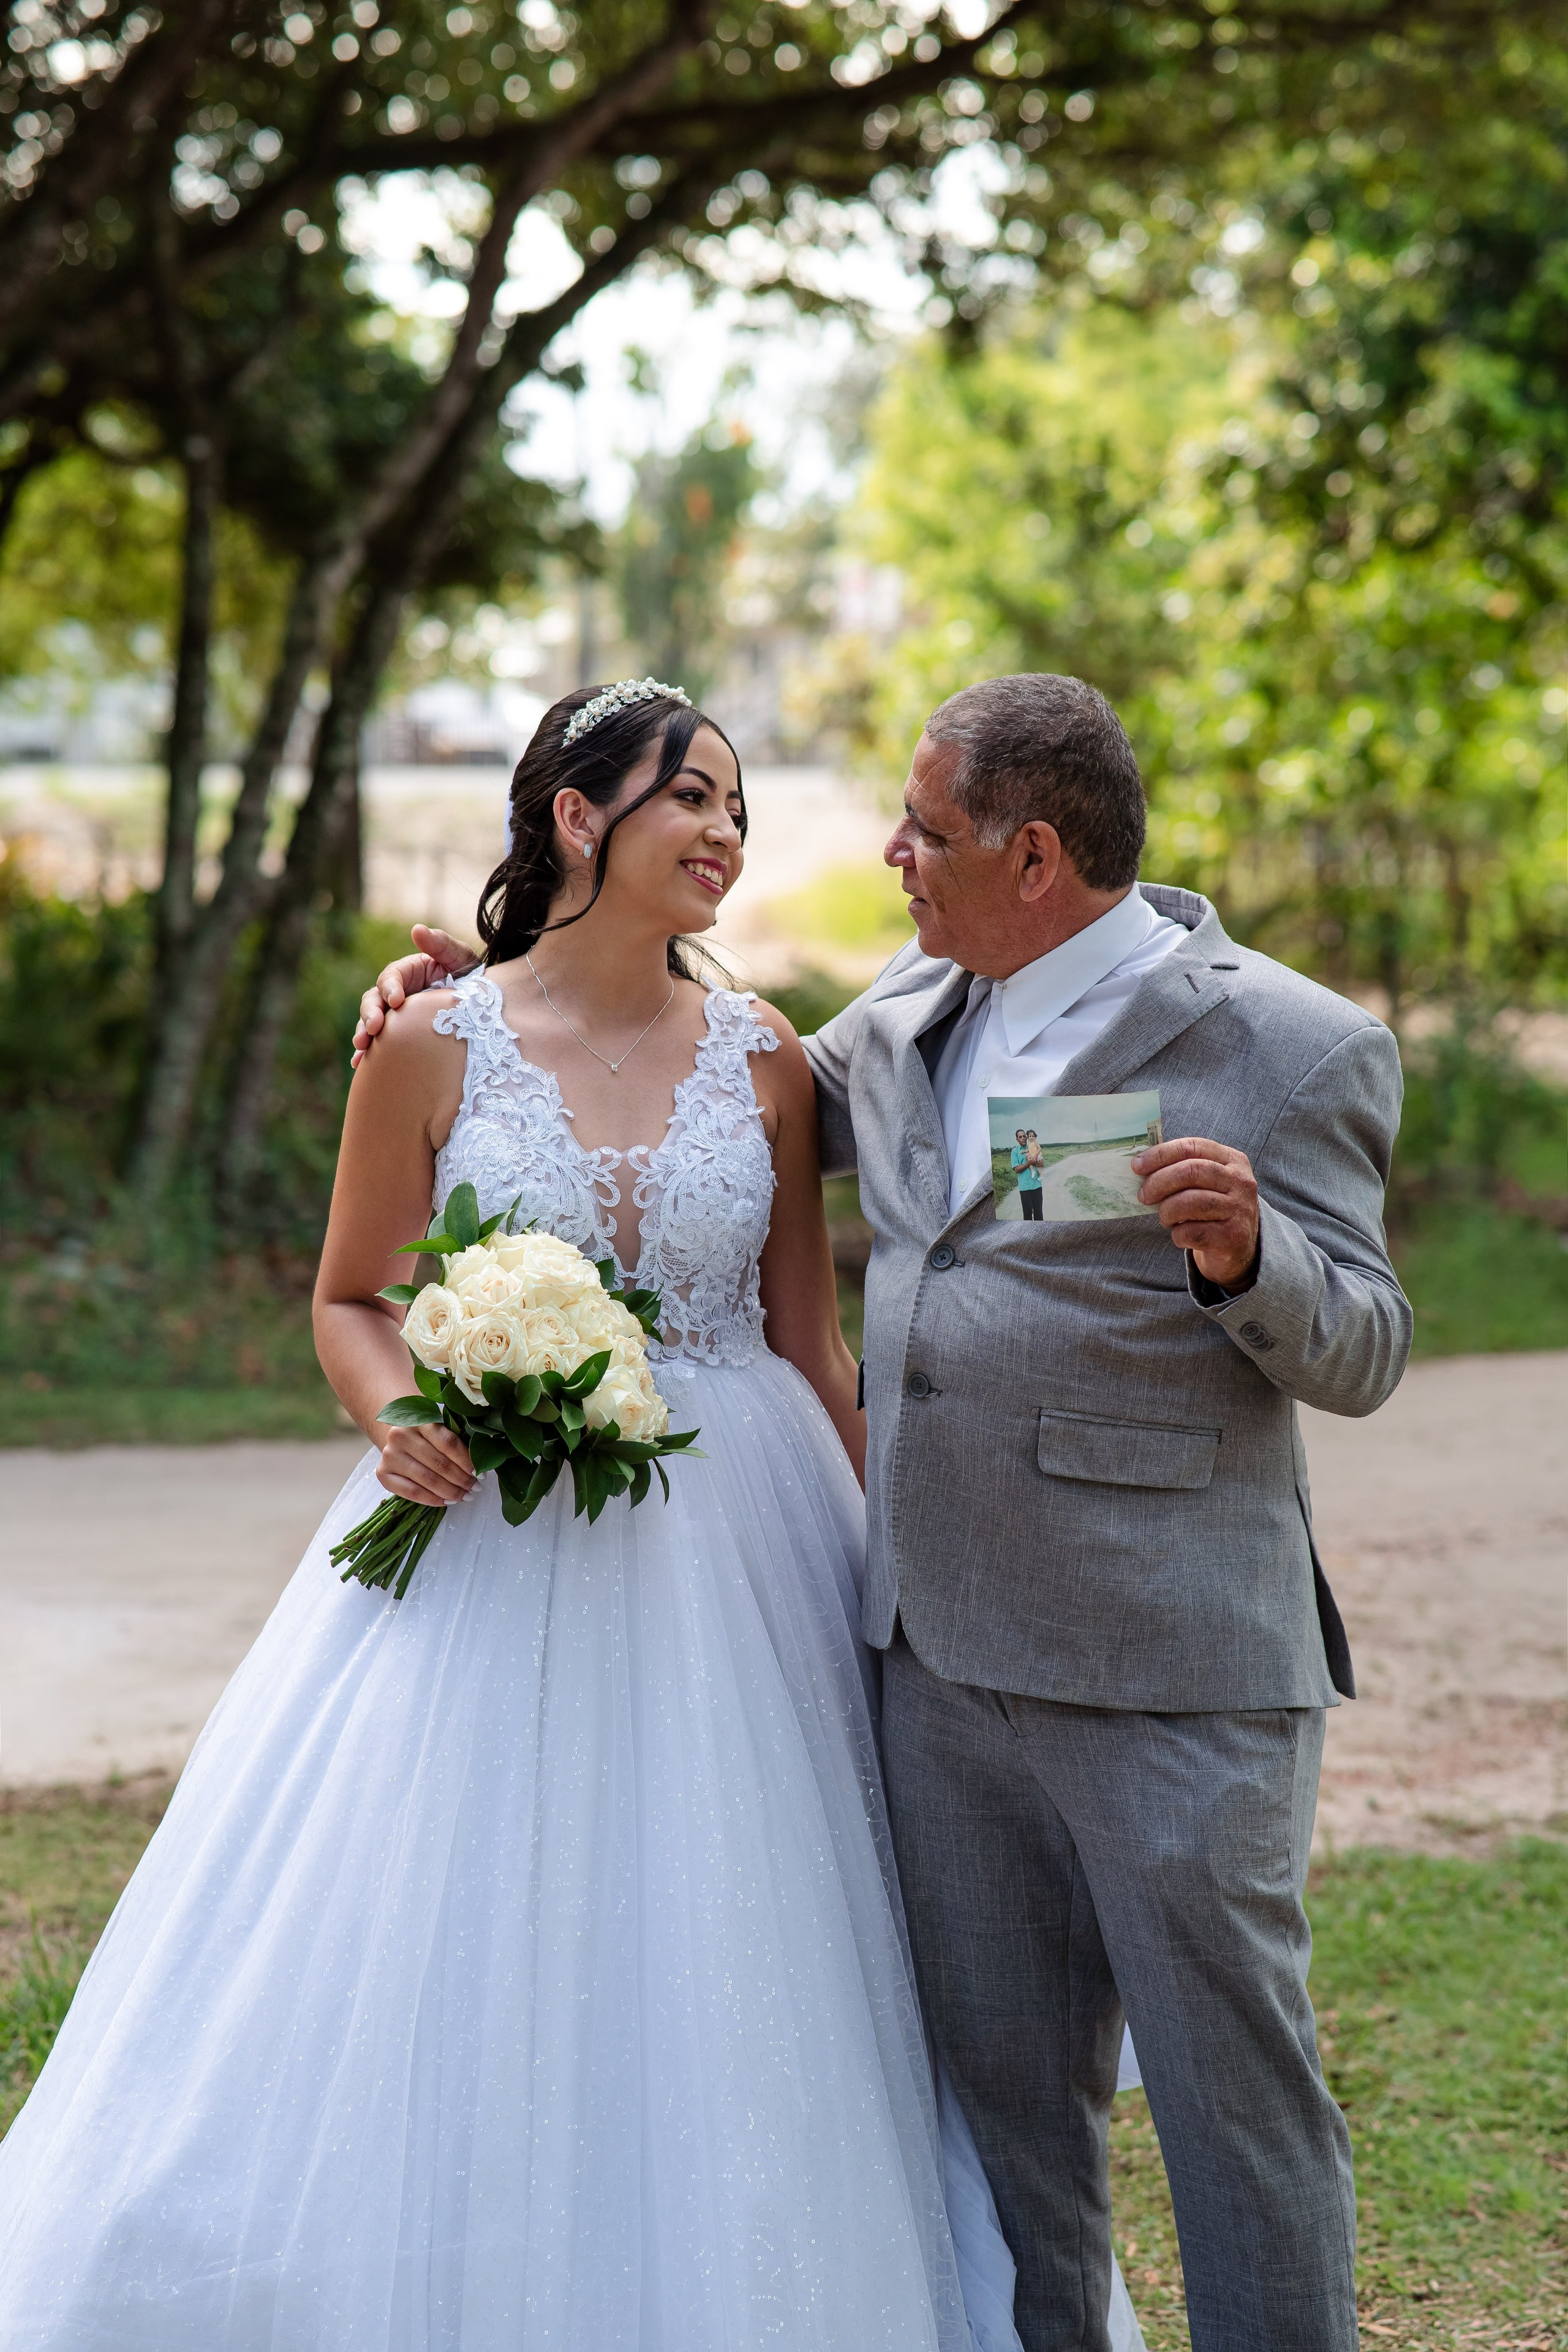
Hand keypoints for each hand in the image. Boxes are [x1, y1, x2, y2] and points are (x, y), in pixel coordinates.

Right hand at [352, 924, 480, 1065]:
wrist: (485, 1012)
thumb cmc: (473, 980)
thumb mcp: (461, 959)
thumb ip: (441, 944)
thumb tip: (416, 929)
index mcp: (408, 973)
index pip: (390, 977)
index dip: (390, 987)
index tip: (397, 1000)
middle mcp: (397, 994)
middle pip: (373, 1000)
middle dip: (369, 1014)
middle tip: (373, 1028)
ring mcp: (395, 1017)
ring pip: (370, 1024)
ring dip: (363, 1035)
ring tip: (361, 1050)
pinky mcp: (398, 1037)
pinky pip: (379, 1046)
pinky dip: (368, 1055)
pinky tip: (360, 1066)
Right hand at [376, 1421, 475, 1507]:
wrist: (398, 1435)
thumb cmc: (427, 1433)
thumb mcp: (442, 1427)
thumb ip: (459, 1438)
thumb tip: (483, 1460)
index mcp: (420, 1419)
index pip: (448, 1442)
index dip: (467, 1460)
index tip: (480, 1473)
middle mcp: (401, 1435)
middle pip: (439, 1463)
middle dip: (461, 1479)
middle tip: (476, 1488)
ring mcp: (389, 1455)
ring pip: (427, 1480)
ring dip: (450, 1491)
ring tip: (465, 1496)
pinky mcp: (383, 1473)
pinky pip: (411, 1492)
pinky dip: (432, 1500)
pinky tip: (447, 1501)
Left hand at [1132, 1135, 1260, 1290]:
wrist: (1239, 1247)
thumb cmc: (1213, 1209)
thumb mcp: (1207, 1182)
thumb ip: (1182, 1168)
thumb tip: (1141, 1164)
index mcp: (1232, 1160)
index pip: (1192, 1147)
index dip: (1161, 1154)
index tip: (1137, 1166)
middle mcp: (1240, 1181)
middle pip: (1190, 1171)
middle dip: (1159, 1182)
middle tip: (1144, 1195)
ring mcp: (1240, 1209)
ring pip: (1190, 1202)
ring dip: (1167, 1211)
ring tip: (1165, 1217)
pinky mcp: (1233, 1236)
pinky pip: (1192, 1231)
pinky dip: (1177, 1234)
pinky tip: (1180, 1235)